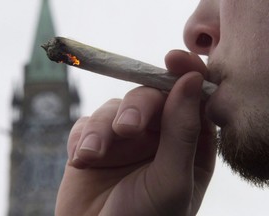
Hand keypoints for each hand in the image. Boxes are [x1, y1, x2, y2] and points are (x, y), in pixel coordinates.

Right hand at [55, 50, 216, 215]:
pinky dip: (82, 136)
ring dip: (100, 128)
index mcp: (186, 146)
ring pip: (113, 108)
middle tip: (126, 129)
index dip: (187, 76)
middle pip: (150, 98)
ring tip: (92, 154)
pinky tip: (80, 158)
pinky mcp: (94, 142)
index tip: (174, 59)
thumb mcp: (171, 181)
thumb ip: (182, 131)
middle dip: (136, 108)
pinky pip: (87, 124)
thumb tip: (192, 80)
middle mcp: (156, 138)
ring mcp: (123, 139)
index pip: (193, 101)